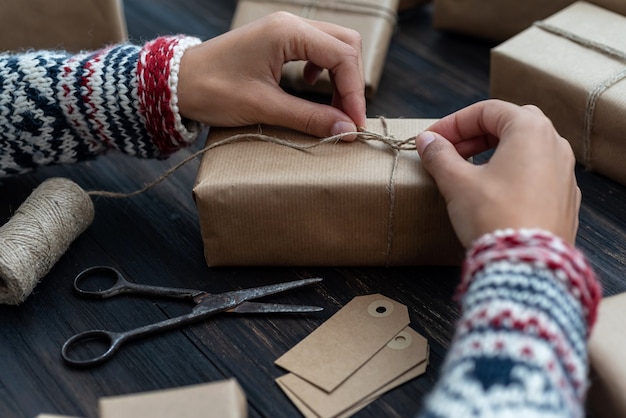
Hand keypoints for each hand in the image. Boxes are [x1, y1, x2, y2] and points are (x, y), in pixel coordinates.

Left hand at [177, 12, 365, 138]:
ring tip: (335, 108)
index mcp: (288, 32)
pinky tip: (312, 86)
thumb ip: (309, 118)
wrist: (177, 83)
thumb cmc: (213, 91)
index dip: (354, 92)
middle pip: (346, 44)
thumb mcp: (264, 107)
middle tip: (348, 118)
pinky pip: (316, 48)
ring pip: (334, 45)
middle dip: (352, 82)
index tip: (355, 124)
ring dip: (340, 76)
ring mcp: (284, 30)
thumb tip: (346, 131)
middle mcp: (290, 24)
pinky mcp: (278, 40)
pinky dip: (324, 69)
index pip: (342, 56)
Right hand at [415, 99, 579, 247]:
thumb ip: (440, 156)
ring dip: (494, 153)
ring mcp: (564, 173)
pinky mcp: (564, 199)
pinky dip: (512, 174)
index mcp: (530, 130)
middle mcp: (554, 145)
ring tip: (468, 171)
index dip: (453, 123)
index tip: (431, 139)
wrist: (527, 264)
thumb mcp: (457, 182)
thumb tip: (427, 141)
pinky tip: (493, 193)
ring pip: (525, 149)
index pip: (487, 110)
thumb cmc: (495, 216)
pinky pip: (536, 174)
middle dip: (475, 134)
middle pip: (510, 124)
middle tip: (449, 150)